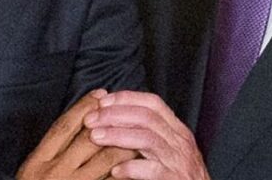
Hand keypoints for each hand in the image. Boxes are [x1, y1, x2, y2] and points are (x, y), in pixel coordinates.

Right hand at [17, 89, 137, 179]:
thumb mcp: (36, 170)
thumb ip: (54, 150)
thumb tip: (82, 121)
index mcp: (37, 162)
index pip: (63, 127)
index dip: (83, 107)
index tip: (101, 94)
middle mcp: (54, 174)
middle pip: (87, 140)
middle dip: (110, 121)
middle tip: (128, 108)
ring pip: (106, 160)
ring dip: (124, 144)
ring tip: (139, 132)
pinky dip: (126, 171)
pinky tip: (138, 162)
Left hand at [84, 91, 208, 179]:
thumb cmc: (179, 175)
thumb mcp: (168, 149)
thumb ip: (148, 133)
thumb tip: (114, 117)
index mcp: (177, 129)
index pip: (153, 103)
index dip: (126, 98)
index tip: (102, 101)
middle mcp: (180, 141)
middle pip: (146, 117)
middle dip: (115, 115)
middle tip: (91, 119)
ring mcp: (179, 160)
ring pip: (147, 139)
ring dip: (118, 135)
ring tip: (95, 137)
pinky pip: (153, 170)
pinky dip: (132, 168)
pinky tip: (115, 171)